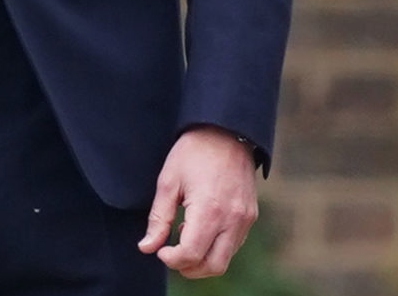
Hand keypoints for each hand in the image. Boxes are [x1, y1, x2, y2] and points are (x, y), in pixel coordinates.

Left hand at [138, 126, 258, 277]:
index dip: (171, 259)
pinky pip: (234, 245)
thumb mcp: (169, 181)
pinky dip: (216, 248)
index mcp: (209, 210)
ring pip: (225, 259)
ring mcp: (245, 218)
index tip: (160, 250)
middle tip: (172, 254)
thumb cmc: (194, 152)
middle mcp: (232, 218)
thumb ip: (158, 219)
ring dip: (203, 259)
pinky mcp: (250, 215)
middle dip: (188, 268)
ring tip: (186, 236)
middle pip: (212, 266)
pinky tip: (202, 228)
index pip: (190, 255)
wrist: (228, 129)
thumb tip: (147, 247)